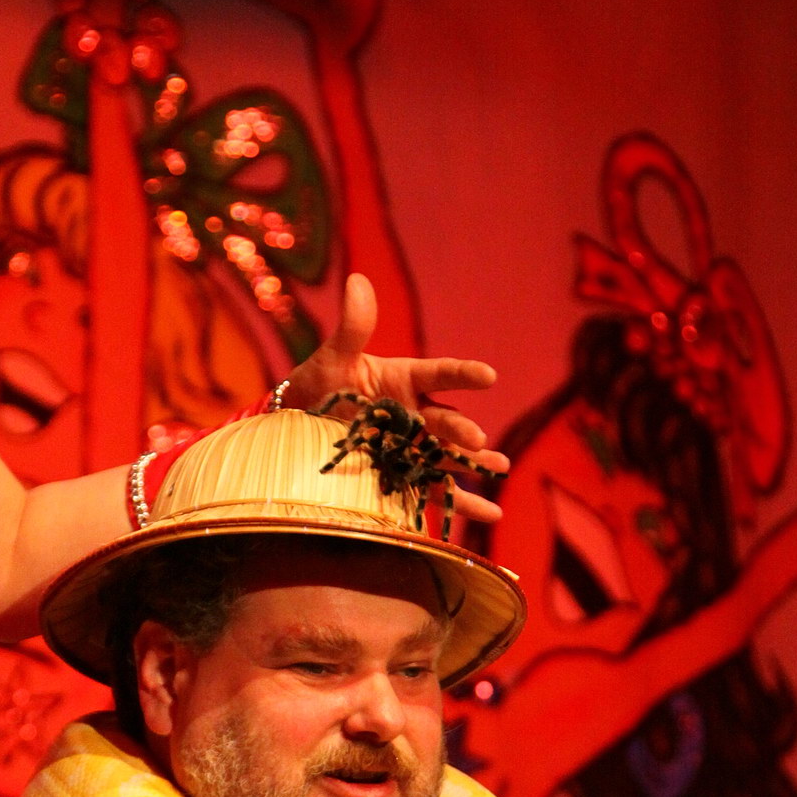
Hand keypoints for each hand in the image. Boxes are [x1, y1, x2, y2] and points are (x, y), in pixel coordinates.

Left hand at [284, 273, 507, 523]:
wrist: (298, 429)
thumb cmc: (319, 386)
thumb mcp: (333, 358)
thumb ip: (352, 327)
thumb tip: (358, 281)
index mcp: (404, 381)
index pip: (439, 374)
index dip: (463, 375)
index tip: (487, 375)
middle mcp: (415, 415)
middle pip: (444, 421)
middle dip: (461, 431)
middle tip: (474, 440)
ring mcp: (411, 449)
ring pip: (448, 456)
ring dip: (474, 464)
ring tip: (498, 468)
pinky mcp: (404, 479)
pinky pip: (436, 492)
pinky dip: (463, 505)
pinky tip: (491, 515)